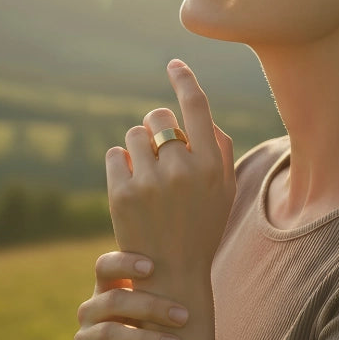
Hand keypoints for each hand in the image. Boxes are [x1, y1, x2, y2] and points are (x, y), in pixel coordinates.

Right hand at [72, 250, 189, 339]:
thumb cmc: (153, 334)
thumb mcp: (155, 312)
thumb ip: (164, 288)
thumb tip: (198, 265)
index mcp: (105, 289)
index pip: (105, 266)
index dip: (124, 263)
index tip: (152, 267)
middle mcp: (90, 311)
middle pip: (113, 300)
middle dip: (150, 307)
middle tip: (184, 316)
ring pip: (109, 333)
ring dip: (145, 339)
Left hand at [106, 60, 235, 285]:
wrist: (172, 276)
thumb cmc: (201, 226)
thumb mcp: (225, 189)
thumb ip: (218, 147)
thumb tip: (197, 111)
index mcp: (212, 166)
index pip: (196, 107)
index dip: (184, 79)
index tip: (173, 64)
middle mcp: (182, 170)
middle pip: (158, 118)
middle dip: (156, 127)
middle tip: (158, 147)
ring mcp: (150, 183)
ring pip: (133, 135)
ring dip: (137, 147)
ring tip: (145, 172)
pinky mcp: (122, 195)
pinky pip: (114, 154)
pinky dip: (119, 163)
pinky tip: (129, 182)